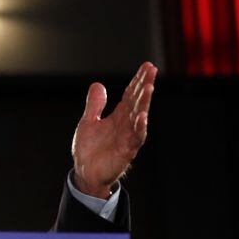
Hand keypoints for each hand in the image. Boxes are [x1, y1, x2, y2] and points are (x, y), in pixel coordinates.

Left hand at [71, 61, 156, 198]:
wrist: (86, 172)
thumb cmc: (90, 149)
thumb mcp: (89, 122)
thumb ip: (95, 105)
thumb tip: (98, 85)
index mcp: (118, 117)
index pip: (131, 95)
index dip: (138, 80)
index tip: (147, 66)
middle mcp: (126, 125)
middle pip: (138, 101)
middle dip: (145, 85)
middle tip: (152, 69)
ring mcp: (127, 137)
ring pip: (139, 117)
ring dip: (145, 102)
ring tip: (149, 87)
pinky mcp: (126, 151)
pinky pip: (135, 138)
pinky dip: (139, 127)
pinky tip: (142, 116)